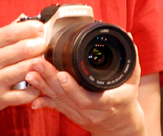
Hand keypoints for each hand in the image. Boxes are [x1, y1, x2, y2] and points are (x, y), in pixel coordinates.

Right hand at [0, 18, 46, 127]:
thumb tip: (21, 19)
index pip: (12, 32)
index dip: (31, 29)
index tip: (40, 28)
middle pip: (23, 49)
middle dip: (40, 45)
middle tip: (46, 44)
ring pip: (27, 69)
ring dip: (40, 64)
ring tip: (44, 61)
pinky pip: (25, 93)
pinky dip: (35, 87)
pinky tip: (36, 82)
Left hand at [24, 48, 145, 135]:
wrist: (120, 127)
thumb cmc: (126, 101)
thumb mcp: (132, 81)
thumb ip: (131, 60)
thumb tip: (127, 37)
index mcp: (108, 102)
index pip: (89, 97)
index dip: (74, 88)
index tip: (62, 74)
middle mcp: (92, 110)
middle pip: (68, 96)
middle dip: (51, 79)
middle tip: (37, 64)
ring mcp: (80, 114)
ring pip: (59, 101)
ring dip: (43, 86)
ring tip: (30, 72)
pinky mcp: (71, 114)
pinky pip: (55, 107)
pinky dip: (43, 101)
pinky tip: (31, 97)